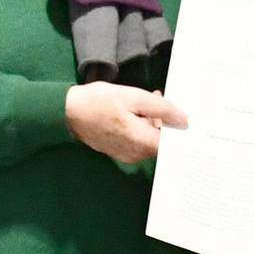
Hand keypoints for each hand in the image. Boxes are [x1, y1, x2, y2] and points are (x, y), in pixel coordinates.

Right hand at [65, 83, 186, 163]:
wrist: (68, 111)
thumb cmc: (101, 101)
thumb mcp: (134, 97)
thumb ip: (162, 109)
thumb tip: (184, 120)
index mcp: (143, 143)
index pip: (173, 144)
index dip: (179, 129)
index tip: (181, 114)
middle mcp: (136, 155)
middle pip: (161, 141)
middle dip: (164, 120)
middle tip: (158, 98)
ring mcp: (126, 155)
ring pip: (149, 140)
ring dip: (151, 122)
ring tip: (143, 102)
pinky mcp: (117, 151)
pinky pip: (137, 141)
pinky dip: (140, 127)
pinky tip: (133, 112)